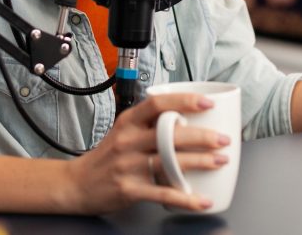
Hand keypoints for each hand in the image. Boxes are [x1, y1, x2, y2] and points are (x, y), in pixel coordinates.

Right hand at [64, 92, 231, 214]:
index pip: (157, 103)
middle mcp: (128, 140)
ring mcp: (128, 165)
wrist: (77, 184)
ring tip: (220, 161)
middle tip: (223, 139)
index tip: (208, 103)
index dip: (184, 100)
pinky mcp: (130, 189)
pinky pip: (163, 194)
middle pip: (169, 134)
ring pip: (170, 162)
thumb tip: (189, 118)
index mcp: (128, 121)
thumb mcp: (124, 131)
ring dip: (200, 162)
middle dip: (202, 136)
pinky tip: (202, 200)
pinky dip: (185, 199)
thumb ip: (150, 124)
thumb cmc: (107, 156)